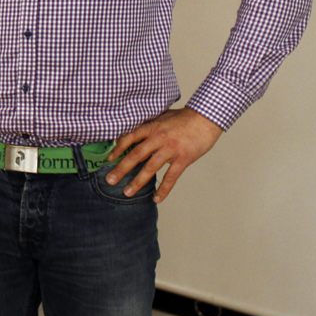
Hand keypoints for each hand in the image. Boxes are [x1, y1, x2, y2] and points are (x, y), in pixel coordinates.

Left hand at [106, 107, 222, 202]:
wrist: (205, 119)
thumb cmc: (183, 117)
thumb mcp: (162, 116)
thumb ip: (149, 125)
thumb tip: (133, 133)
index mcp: (152, 127)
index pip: (130, 137)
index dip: (118, 148)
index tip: (109, 159)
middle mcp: (158, 138)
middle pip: (136, 155)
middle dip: (122, 169)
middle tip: (110, 180)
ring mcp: (171, 150)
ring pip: (150, 168)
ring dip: (138, 182)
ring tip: (127, 192)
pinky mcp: (183, 159)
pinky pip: (171, 177)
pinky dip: (164, 189)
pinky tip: (157, 199)